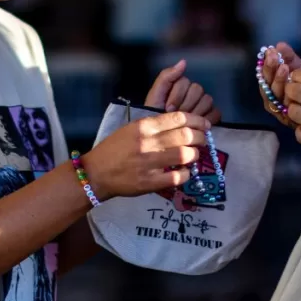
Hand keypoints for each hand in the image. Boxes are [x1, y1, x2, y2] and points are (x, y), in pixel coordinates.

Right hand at [81, 111, 210, 199]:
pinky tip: (185, 172)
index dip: (196, 120)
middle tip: (203, 140)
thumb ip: (154, 126)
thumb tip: (180, 124)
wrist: (96, 173)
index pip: (178, 118)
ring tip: (194, 155)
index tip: (204, 124)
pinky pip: (177, 177)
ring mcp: (149, 163)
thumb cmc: (114, 149)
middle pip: (185, 135)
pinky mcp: (149, 182)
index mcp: (144, 126)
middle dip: (200, 137)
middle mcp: (148, 143)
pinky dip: (186, 174)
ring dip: (194, 154)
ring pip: (184, 155)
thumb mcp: (131, 129)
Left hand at [145, 60, 222, 123]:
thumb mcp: (156, 95)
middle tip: (176, 116)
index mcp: (180, 86)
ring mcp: (204, 105)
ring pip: (207, 99)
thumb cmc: (155, 116)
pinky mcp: (212, 117)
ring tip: (185, 122)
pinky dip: (207, 119)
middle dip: (185, 104)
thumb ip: (166, 76)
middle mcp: (194, 93)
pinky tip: (197, 126)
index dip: (176, 96)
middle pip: (197, 89)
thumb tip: (184, 61)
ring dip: (195, 112)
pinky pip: (215, 112)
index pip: (185, 82)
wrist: (159, 136)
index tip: (167, 108)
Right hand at [257, 42, 300, 125]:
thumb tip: (280, 44)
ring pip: (274, 95)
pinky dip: (288, 96)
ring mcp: (279, 108)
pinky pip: (286, 106)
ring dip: (278, 81)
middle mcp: (271, 97)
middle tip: (274, 57)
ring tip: (284, 67)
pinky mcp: (288, 118)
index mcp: (271, 84)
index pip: (263, 74)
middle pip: (266, 84)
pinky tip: (293, 86)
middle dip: (270, 70)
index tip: (270, 51)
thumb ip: (288, 56)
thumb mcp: (297, 67)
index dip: (266, 63)